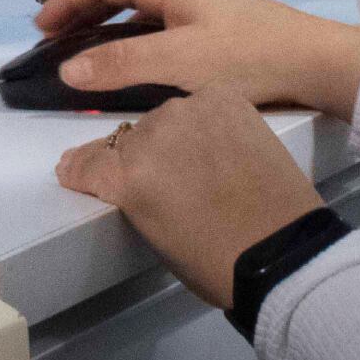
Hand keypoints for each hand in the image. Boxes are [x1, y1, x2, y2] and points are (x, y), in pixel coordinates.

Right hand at [38, 0, 359, 116]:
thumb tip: (69, 67)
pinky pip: (161, 21)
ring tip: (89, 53)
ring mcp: (205, 2)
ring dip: (108, 25)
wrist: (318, 62)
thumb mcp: (180, 64)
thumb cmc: (248, 58)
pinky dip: (135, 36)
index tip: (40, 28)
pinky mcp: (220, 24)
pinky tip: (138, 62)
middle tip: (55, 40)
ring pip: (141, 6)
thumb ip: (122, 65)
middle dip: (82, 10)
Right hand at [56, 88, 324, 309]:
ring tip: (198, 164)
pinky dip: (204, 122)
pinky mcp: (225, 100)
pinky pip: (200, 105)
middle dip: (136, 157)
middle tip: (163, 181)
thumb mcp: (152, 232)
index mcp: (127, 174)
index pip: (86, 162)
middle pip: (128, 137)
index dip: (80, 169)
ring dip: (171, 136)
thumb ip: (129, 193)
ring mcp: (190, 111)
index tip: (77, 171)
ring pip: (164, 117)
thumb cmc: (214, 260)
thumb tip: (122, 178)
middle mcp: (152, 132)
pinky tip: (220, 145)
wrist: (282, 249)